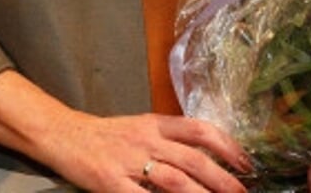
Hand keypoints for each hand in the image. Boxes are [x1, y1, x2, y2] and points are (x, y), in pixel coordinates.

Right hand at [0, 71, 250, 191]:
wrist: (63, 135)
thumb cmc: (106, 136)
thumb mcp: (140, 129)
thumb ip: (170, 141)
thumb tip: (208, 159)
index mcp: (155, 124)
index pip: (200, 129)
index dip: (228, 145)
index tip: (247, 164)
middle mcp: (146, 139)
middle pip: (194, 158)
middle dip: (223, 179)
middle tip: (243, 192)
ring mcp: (128, 162)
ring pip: (175, 179)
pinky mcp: (111, 182)